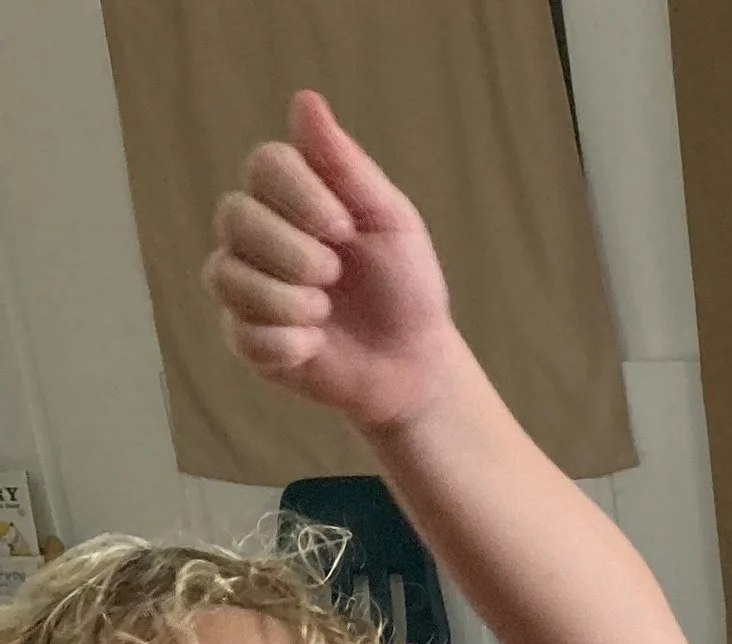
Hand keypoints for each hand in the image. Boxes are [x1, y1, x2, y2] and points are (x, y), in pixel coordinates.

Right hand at [203, 89, 455, 432]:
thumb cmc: (405, 285)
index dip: (300, 195)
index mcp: (291, 193)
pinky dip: (289, 344)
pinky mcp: (245, 337)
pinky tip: (315, 346)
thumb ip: (346, 164)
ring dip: (288, 301)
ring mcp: (245, 284)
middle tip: (337, 275)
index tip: (345, 228)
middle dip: (295, 253)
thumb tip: (305, 99)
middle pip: (233, 216)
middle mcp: (257, 231)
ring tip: (326, 314)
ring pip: (225, 275)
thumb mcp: (390, 220)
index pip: (264, 164)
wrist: (414, 364)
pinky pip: (242, 333)